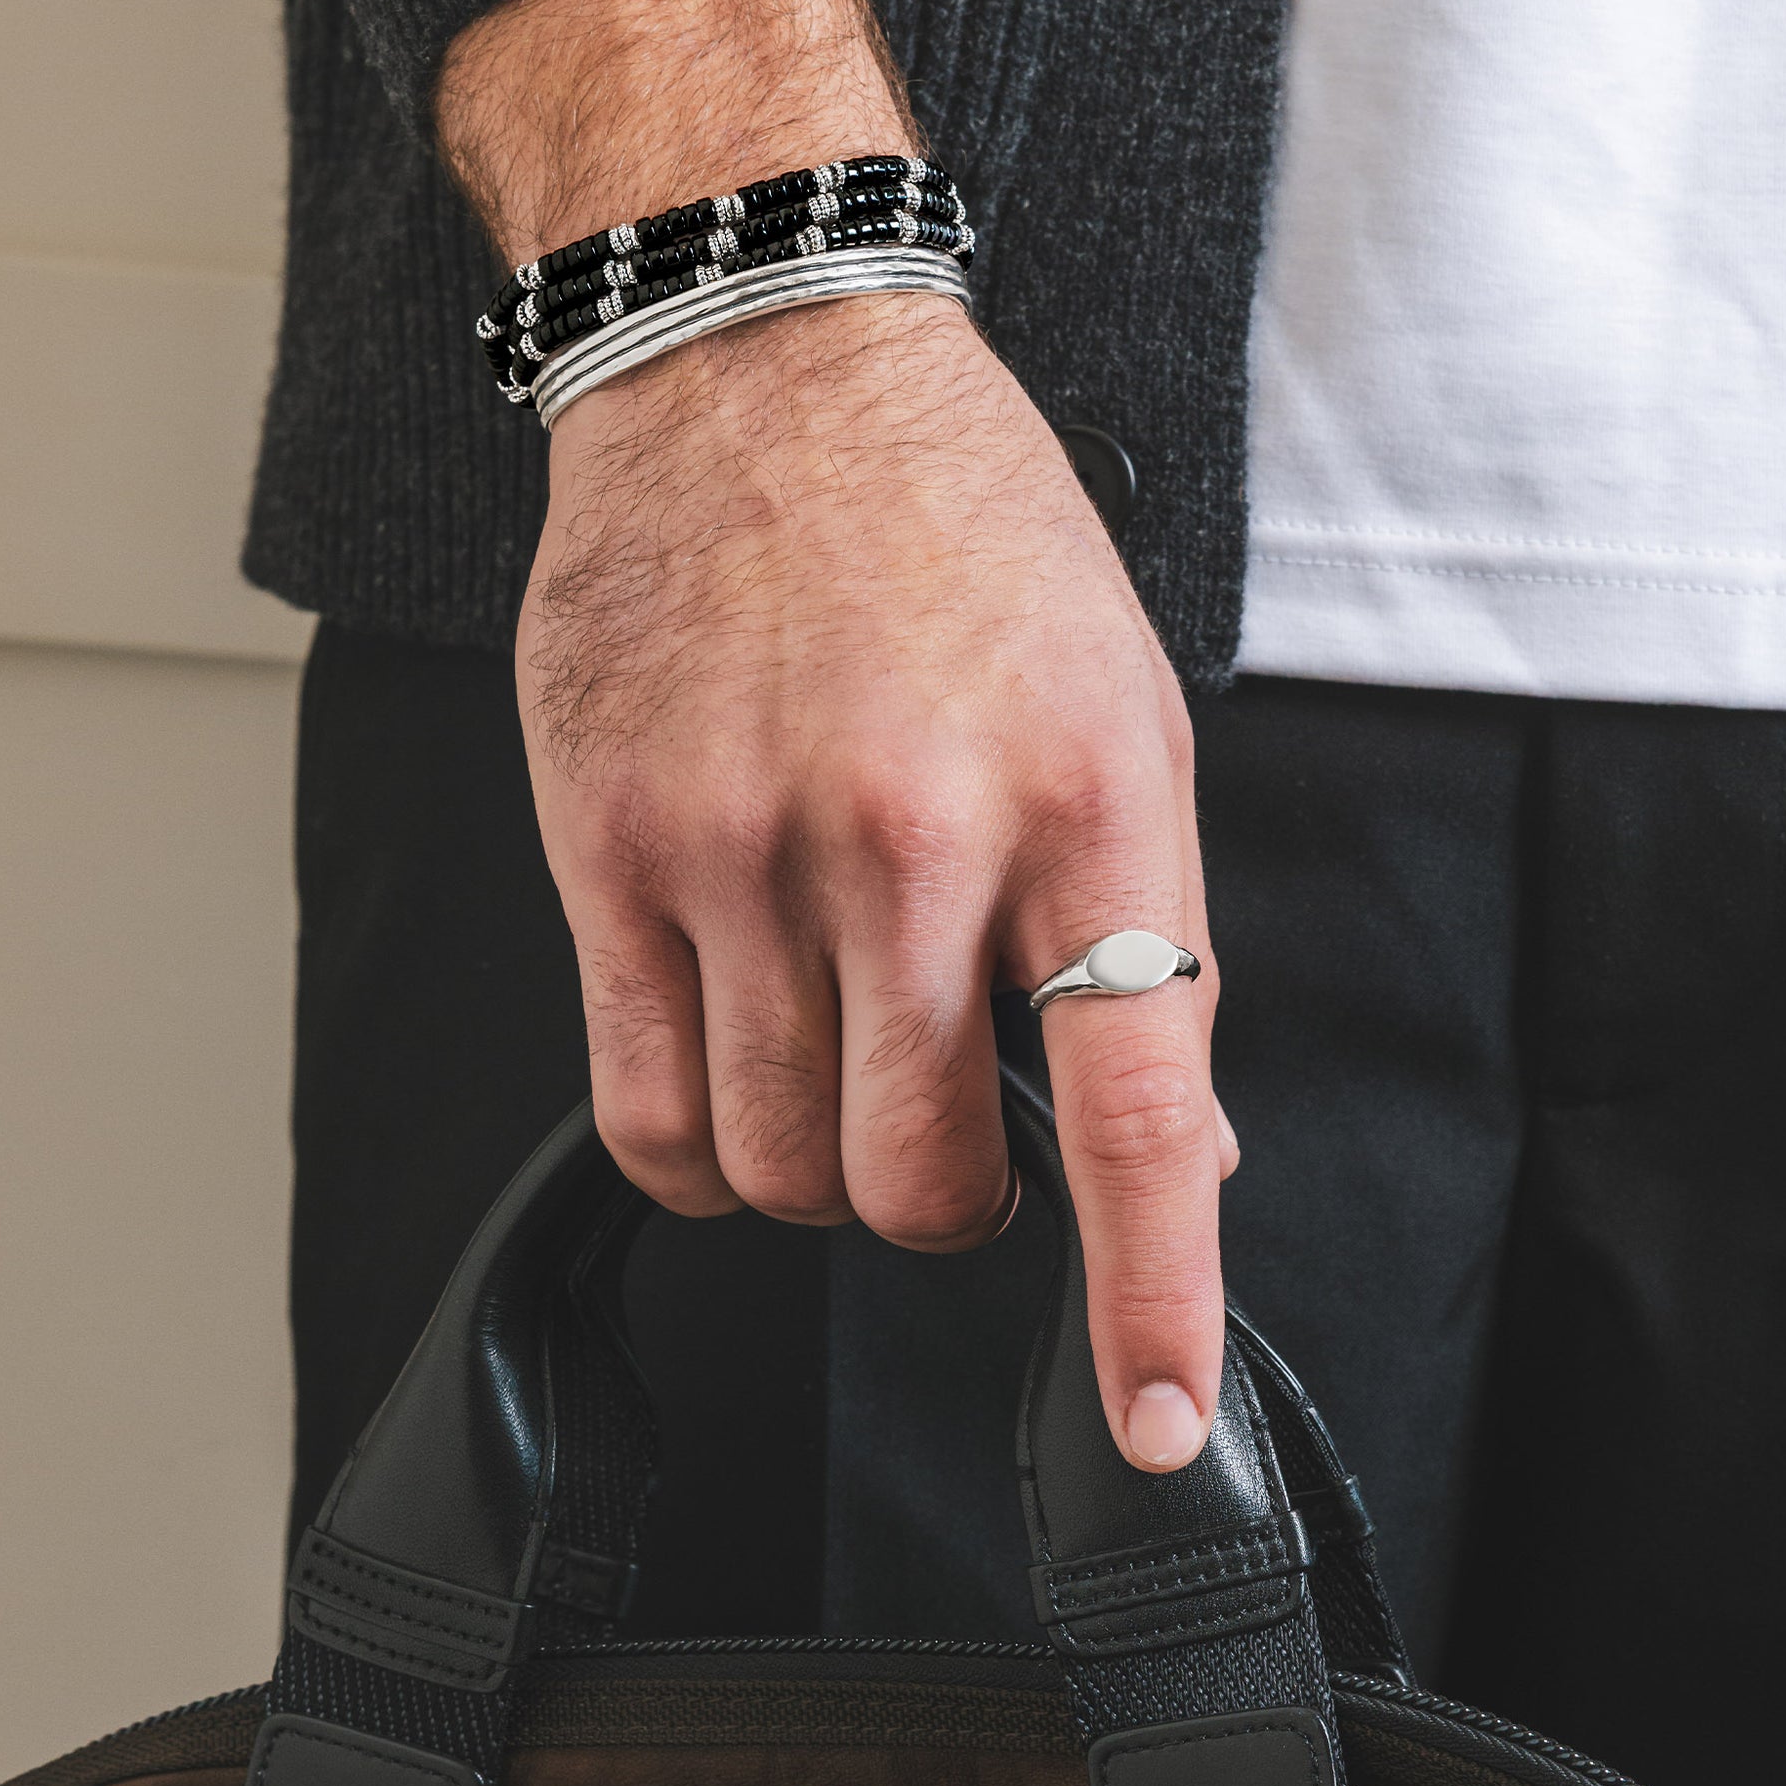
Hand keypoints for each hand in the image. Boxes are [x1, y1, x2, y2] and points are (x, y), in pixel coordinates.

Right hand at [521, 290, 1239, 1469]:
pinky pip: (645, 1112)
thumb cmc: (959, 534)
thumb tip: (1174, 1138)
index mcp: (1084, 796)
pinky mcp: (611, 849)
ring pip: (775, 1167)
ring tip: (831, 1077)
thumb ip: (1140, 931)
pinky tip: (730, 1083)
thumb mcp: (1114, 705)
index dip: (1151, 1291)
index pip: (1132, 1102)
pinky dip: (700, 1158)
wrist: (761, 373)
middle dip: (943, 1211)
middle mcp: (912, 835)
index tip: (1151, 1411)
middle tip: (944, 1145)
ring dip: (817, 1177)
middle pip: (917, 1179)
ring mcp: (743, 847)